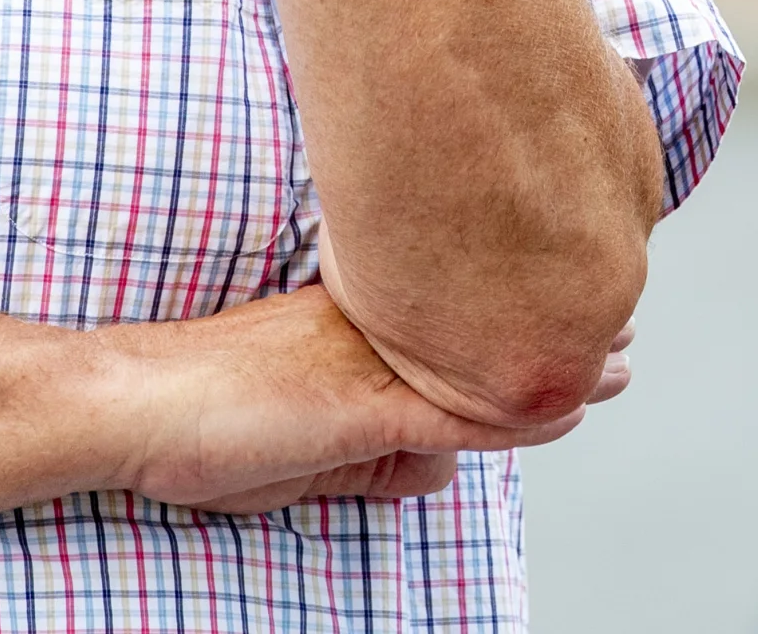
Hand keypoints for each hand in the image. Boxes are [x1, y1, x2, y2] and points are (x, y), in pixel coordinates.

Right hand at [105, 287, 628, 513]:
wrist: (136, 401)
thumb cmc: (203, 414)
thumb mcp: (301, 432)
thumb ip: (367, 447)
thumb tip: (432, 461)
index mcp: (352, 319)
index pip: (448, 321)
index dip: (507, 316)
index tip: (564, 297)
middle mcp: (372, 328)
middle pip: (478, 335)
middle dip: (549, 334)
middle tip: (621, 326)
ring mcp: (371, 363)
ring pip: (481, 371)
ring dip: (552, 375)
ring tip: (615, 366)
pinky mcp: (365, 407)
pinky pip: (458, 414)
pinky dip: (513, 416)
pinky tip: (561, 413)